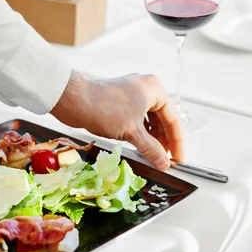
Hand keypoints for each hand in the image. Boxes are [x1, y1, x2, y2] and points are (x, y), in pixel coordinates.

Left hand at [51, 72, 182, 170]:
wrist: (74, 101)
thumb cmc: (104, 109)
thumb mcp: (132, 132)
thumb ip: (150, 148)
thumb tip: (163, 162)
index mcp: (155, 90)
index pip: (173, 119)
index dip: (177, 142)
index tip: (178, 159)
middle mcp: (145, 88)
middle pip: (161, 119)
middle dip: (163, 140)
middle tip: (164, 160)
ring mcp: (130, 94)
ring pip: (147, 120)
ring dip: (150, 138)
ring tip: (152, 155)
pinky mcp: (117, 101)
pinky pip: (134, 119)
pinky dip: (138, 133)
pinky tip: (137, 145)